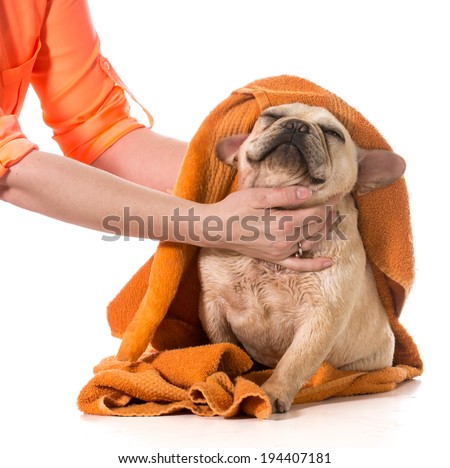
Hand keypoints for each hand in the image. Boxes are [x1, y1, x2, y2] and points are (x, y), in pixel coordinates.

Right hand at [199, 186, 337, 271]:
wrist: (217, 230)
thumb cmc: (235, 209)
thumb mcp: (258, 196)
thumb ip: (284, 195)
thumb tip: (308, 193)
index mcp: (283, 223)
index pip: (316, 214)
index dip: (329, 204)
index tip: (337, 194)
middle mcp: (285, 241)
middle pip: (317, 228)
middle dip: (329, 216)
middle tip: (334, 204)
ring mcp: (280, 252)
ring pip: (311, 242)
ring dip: (324, 231)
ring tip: (331, 219)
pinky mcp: (275, 259)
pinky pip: (299, 265)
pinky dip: (315, 265)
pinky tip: (329, 262)